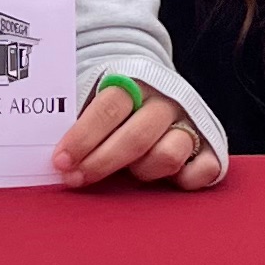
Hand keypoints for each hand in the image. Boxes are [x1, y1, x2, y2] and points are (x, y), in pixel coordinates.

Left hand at [54, 78, 222, 192]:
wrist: (155, 89)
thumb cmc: (115, 107)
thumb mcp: (95, 99)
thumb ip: (78, 119)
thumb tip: (52, 154)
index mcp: (136, 82)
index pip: (109, 107)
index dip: (82, 137)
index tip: (59, 160)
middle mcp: (166, 101)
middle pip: (135, 136)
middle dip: (101, 162)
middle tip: (74, 179)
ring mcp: (191, 123)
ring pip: (167, 155)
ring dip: (141, 171)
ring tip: (127, 174)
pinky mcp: (211, 147)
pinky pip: (204, 170)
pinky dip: (186, 180)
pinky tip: (166, 183)